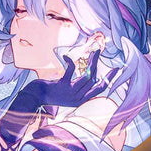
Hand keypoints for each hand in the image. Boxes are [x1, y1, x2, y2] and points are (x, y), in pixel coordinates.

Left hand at [0, 50, 117, 145]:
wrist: (34, 98)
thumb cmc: (50, 93)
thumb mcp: (67, 92)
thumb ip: (78, 87)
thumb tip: (89, 75)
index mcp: (81, 100)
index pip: (100, 89)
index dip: (109, 79)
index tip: (116, 69)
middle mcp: (78, 98)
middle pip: (94, 79)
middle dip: (99, 63)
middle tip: (100, 50)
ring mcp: (70, 93)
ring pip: (87, 75)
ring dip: (91, 61)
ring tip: (93, 50)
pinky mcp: (62, 86)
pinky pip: (71, 71)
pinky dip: (70, 62)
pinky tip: (67, 56)